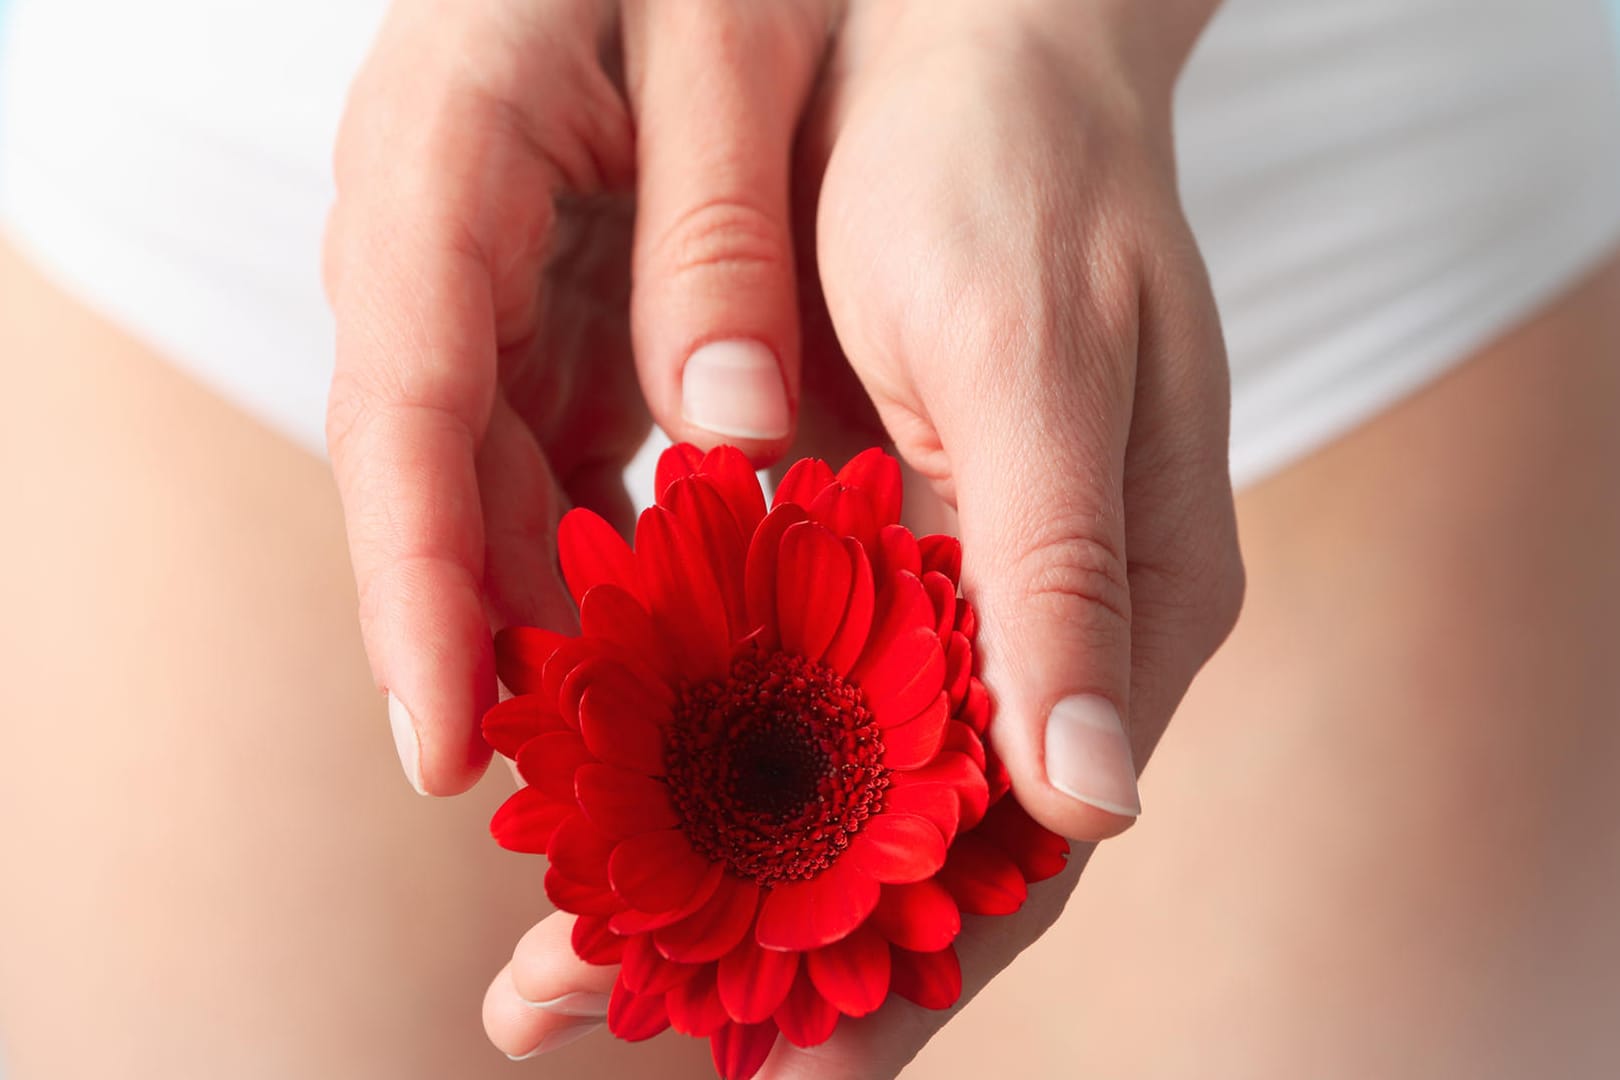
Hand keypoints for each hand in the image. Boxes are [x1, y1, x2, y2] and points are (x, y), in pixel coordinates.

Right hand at [324, 0, 833, 793]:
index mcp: (447, 152)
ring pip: (484, 477)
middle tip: (571, 792)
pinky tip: (669, 630)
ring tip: (631, 746)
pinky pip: (541, 451)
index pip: (406, 400)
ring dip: (543, 610)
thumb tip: (730, 433)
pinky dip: (593, 544)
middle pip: (432, 469)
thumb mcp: (728, 39)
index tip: (442, 740)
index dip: (416, 582)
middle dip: (482, 635)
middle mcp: (431, 233)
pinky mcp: (536, 305)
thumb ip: (717, 224)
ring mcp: (478, 277)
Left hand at [478, 0, 1242, 1073]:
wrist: (979, 39)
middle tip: (577, 1007)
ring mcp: (958, 588)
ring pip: (843, 779)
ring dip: (713, 863)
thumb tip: (1092, 796)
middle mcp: (1043, 624)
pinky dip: (701, 746)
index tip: (770, 1069)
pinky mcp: (882, 538)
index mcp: (1122, 607)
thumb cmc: (1022, 178)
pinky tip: (604, 792)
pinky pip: (792, 679)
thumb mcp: (1033, 357)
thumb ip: (1065, 574)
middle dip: (766, 947)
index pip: (1019, 848)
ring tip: (575, 946)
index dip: (898, 972)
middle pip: (916, 845)